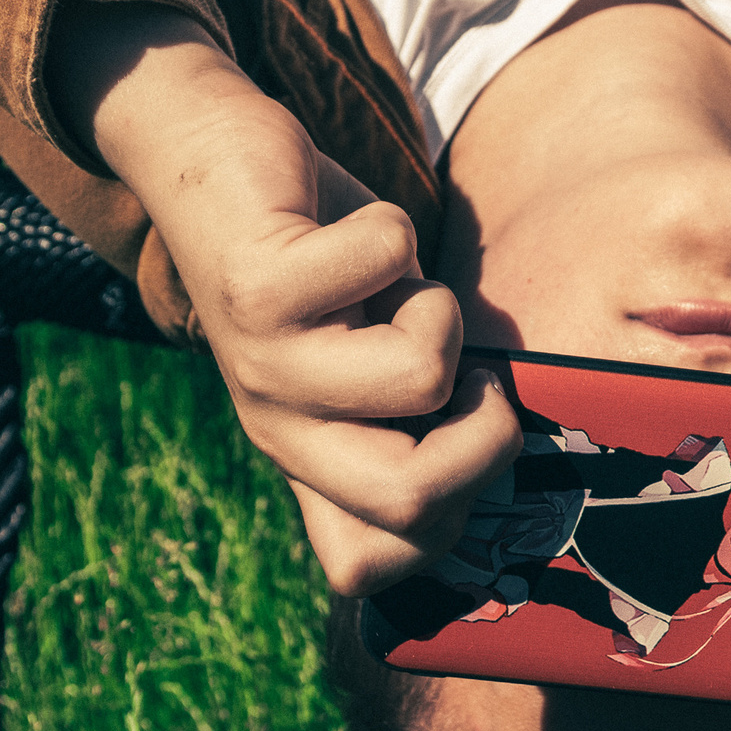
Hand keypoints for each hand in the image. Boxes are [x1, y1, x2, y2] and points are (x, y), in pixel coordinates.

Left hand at [51, 2, 521, 595]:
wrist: (208, 163)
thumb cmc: (325, 261)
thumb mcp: (378, 351)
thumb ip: (429, 408)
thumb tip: (523, 442)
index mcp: (306, 460)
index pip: (368, 567)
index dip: (453, 513)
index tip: (463, 430)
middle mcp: (275, 432)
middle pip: (408, 502)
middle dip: (487, 432)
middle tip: (471, 372)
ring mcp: (261, 366)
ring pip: (420, 373)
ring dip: (438, 307)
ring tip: (395, 285)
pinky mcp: (256, 288)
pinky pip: (390, 261)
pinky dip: (395, 227)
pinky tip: (352, 232)